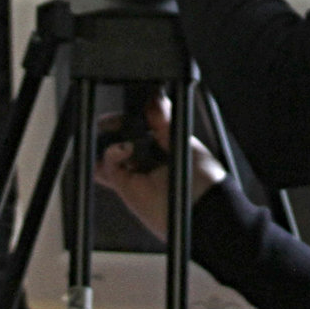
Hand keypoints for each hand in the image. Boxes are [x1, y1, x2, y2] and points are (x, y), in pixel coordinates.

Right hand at [92, 95, 226, 239]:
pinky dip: (111, 154)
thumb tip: (154, 96)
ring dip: (106, 140)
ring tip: (110, 130)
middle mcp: (147, 160)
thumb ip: (166, 119)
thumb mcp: (185, 141)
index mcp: (164, 145)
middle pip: (120, 138)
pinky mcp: (125, 187)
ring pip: (109, 153)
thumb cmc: (203, 180)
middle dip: (113, 126)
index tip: (129, 107)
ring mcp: (135, 174)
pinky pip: (108, 166)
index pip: (140, 125)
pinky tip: (125, 149)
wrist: (202, 212)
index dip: (130, 116)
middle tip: (112, 119)